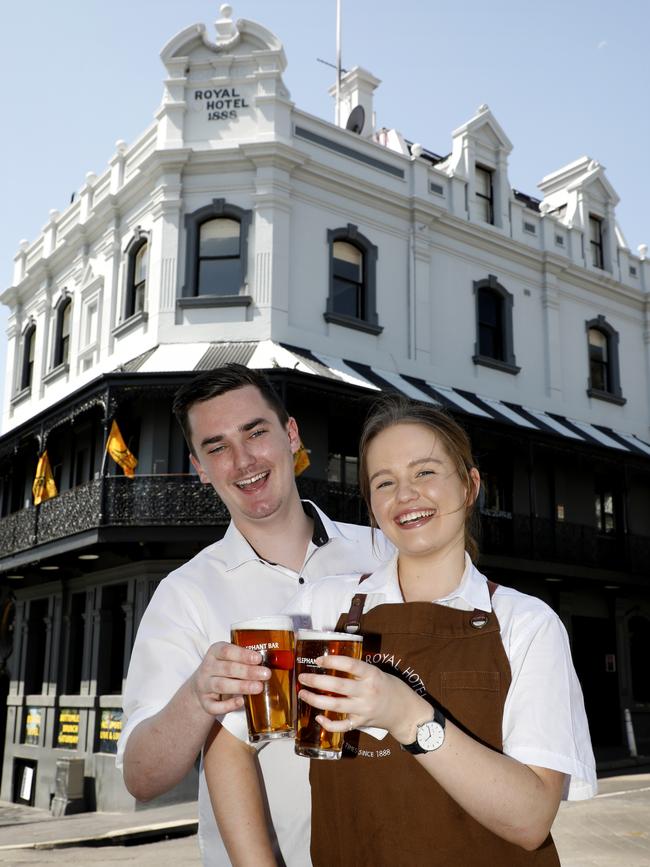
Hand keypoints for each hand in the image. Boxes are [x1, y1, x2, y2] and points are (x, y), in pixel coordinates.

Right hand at [190, 641, 270, 715]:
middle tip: (266, 674)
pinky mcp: (204, 702)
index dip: (243, 655)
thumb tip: (275, 658)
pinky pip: (214, 706)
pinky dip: (228, 705)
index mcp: (215, 652)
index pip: (226, 651)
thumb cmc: (224, 668)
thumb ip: (247, 657)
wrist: (202, 684)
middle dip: (248, 672)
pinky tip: (241, 702)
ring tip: (259, 688)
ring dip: (241, 686)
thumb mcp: (230, 657)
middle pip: (227, 669)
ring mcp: (204, 685)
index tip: (258, 658)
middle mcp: (207, 668)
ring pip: (221, 685)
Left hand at [298, 655, 430, 743]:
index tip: (318, 660)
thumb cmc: (389, 687)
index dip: (332, 661)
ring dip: (315, 699)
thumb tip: (332, 662)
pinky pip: (341, 725)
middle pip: (338, 687)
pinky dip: (328, 723)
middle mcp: (367, 692)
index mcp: (372, 675)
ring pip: (335, 705)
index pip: (350, 665)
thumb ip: (358, 670)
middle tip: (302, 677)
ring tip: (303, 693)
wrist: (405, 712)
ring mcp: (363, 709)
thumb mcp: (377, 672)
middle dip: (316, 681)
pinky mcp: (361, 722)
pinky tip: (318, 716)